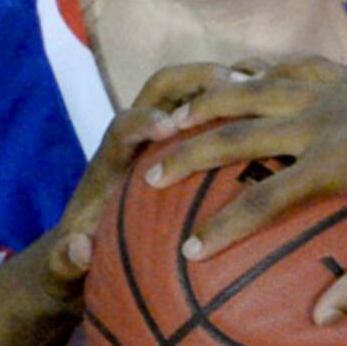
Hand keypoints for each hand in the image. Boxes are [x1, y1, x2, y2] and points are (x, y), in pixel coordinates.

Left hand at [27, 60, 256, 297]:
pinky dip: (242, 108)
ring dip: (226, 87)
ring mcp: (165, 140)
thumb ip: (66, 259)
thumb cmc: (76, 259)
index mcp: (110, 163)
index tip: (169, 127)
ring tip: (271, 88)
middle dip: (196, 79)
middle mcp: (138, 141)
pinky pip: (214, 117)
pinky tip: (281, 117)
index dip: (142, 122)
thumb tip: (80, 249)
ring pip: (195, 95)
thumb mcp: (65, 266)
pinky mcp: (184, 148)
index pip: (122, 129)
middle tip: (238, 84)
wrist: (81, 248)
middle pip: (162, 89)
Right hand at [146, 68, 346, 318]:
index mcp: (336, 161)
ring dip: (211, 99)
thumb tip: (319, 321)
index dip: (224, 227)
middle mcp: (325, 118)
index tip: (190, 252)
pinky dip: (258, 71)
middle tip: (150, 169)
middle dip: (191, 151)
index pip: (264, 199)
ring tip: (171, 113)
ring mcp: (336, 92)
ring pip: (256, 88)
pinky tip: (234, 75)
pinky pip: (292, 68)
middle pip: (240, 131)